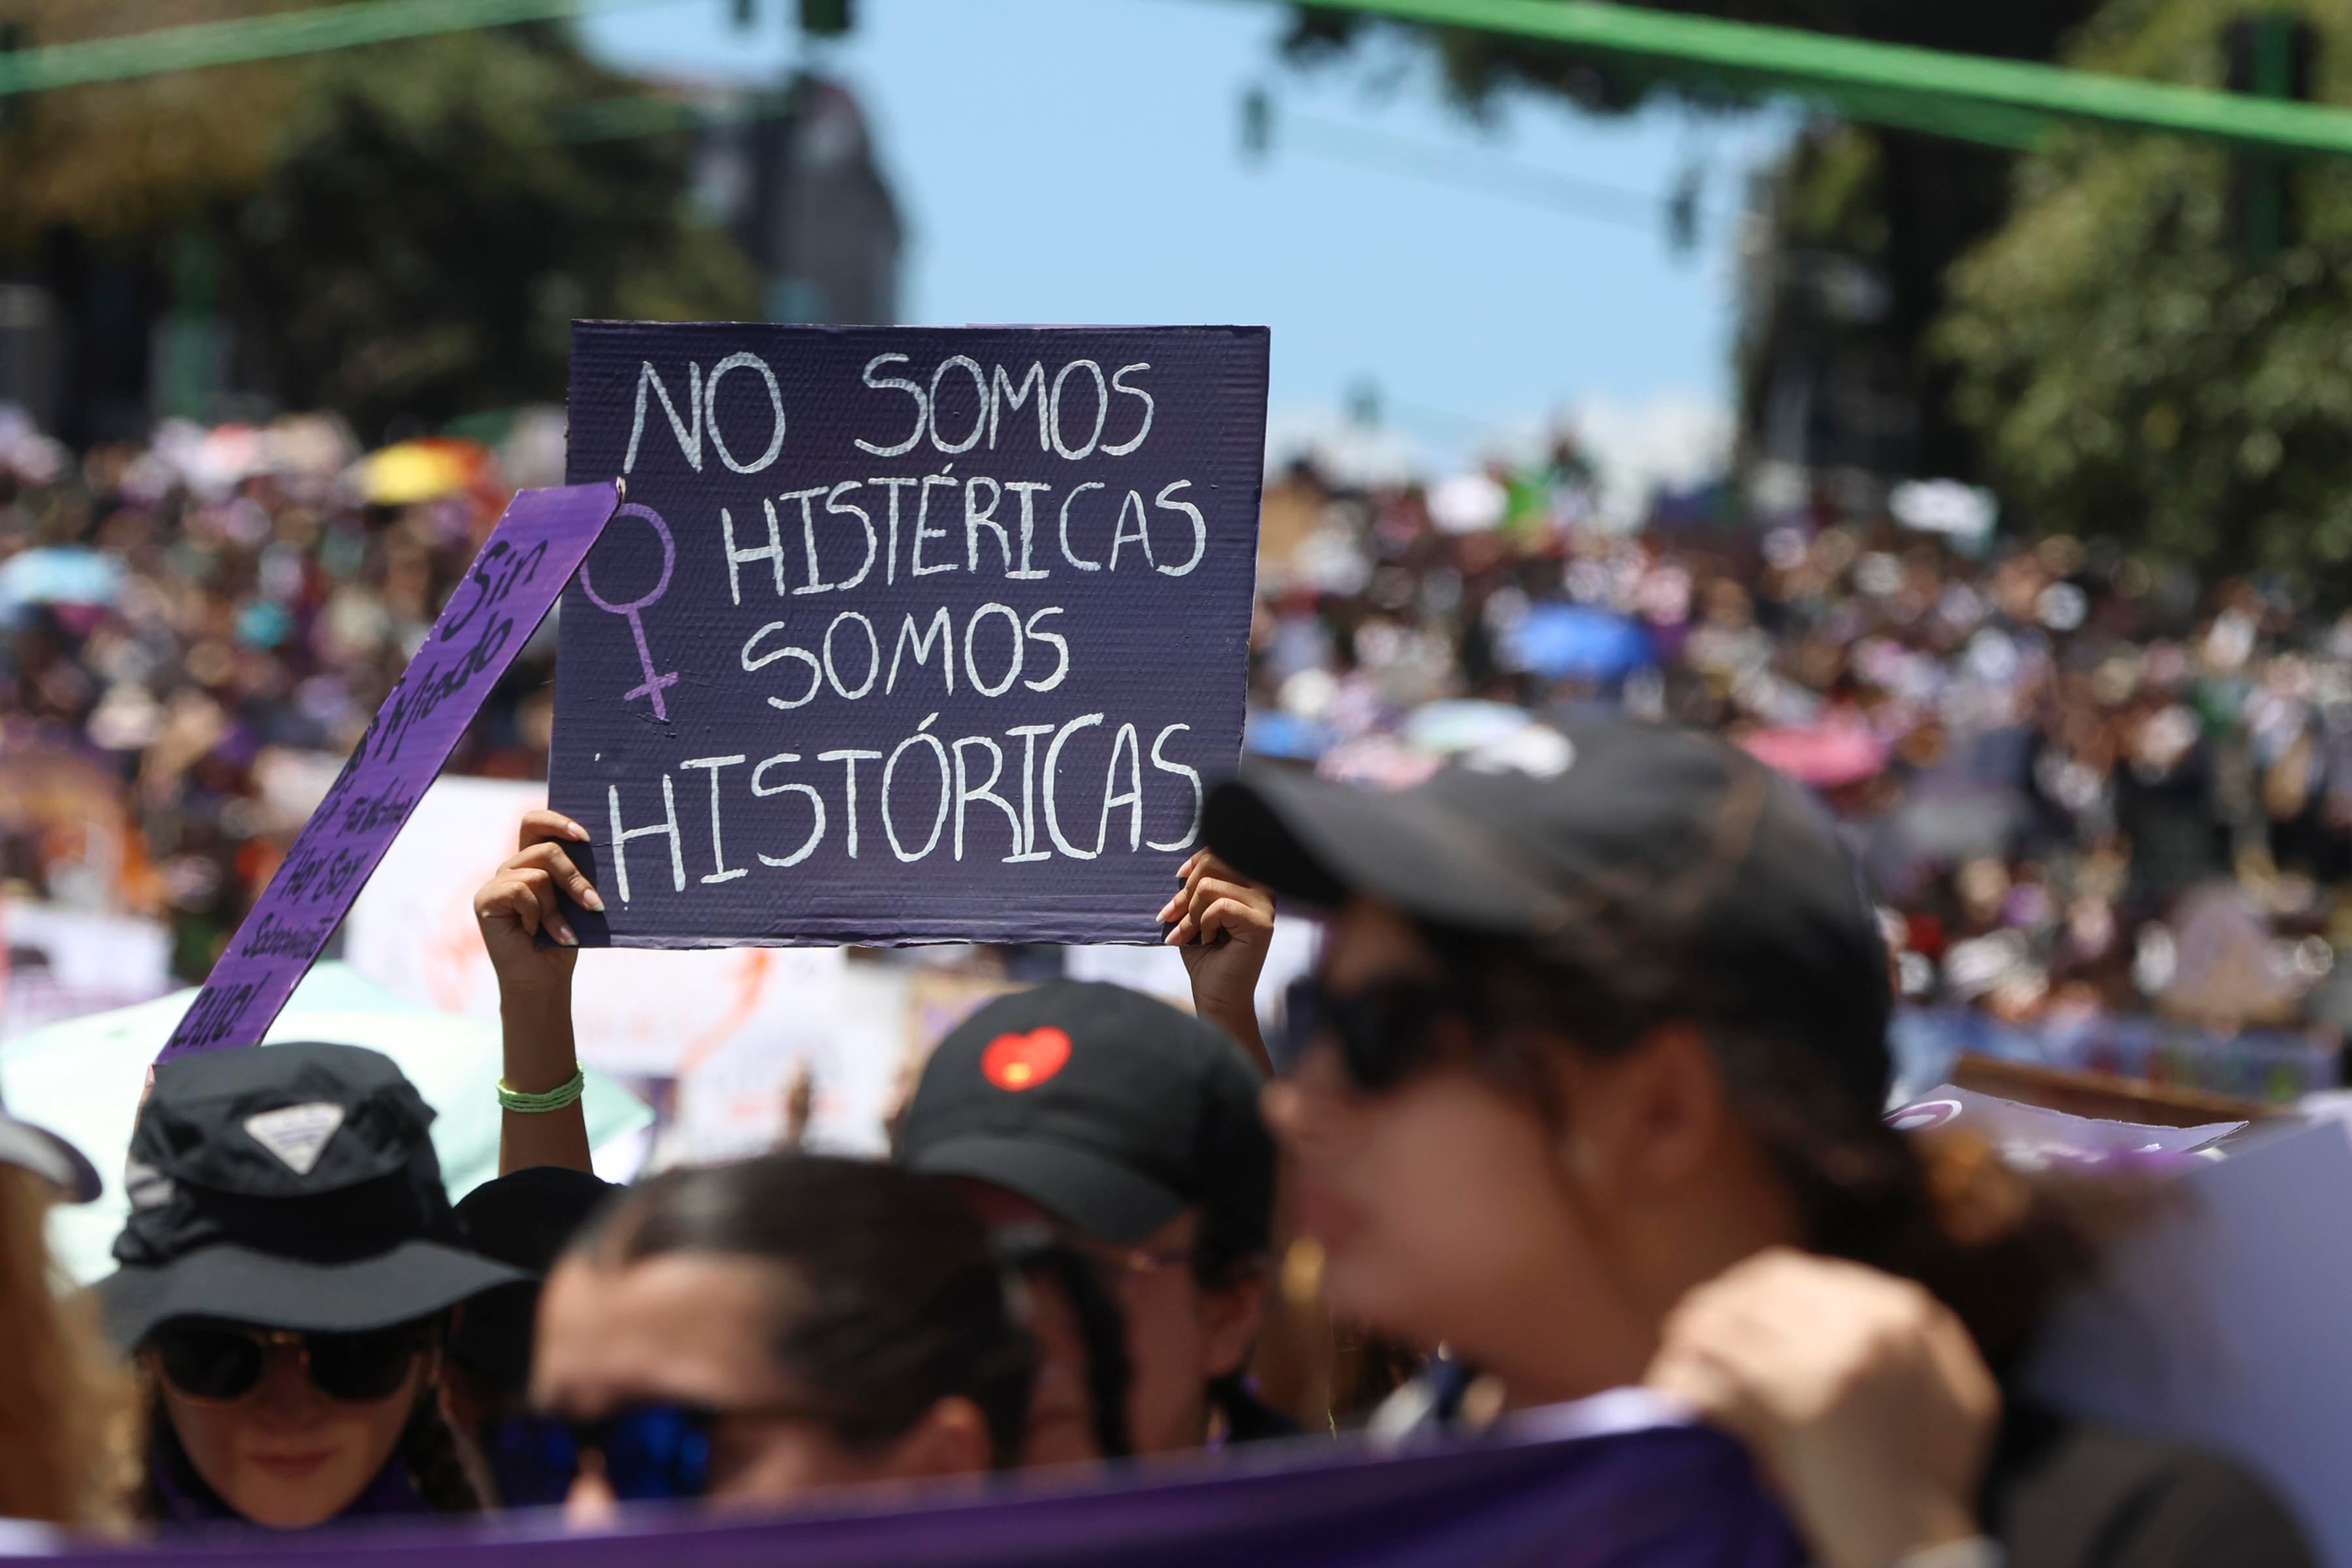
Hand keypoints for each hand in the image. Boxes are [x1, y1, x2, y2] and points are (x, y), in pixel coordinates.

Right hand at [472, 810, 602, 1001]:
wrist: (544, 978)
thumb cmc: (565, 937)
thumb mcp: (576, 900)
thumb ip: (577, 873)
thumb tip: (597, 848)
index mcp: (534, 861)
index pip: (536, 822)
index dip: (558, 821)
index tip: (586, 837)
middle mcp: (513, 867)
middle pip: (545, 847)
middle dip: (574, 876)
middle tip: (594, 903)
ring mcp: (497, 882)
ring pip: (538, 874)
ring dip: (557, 907)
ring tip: (563, 932)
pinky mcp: (486, 899)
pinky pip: (521, 890)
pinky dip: (538, 915)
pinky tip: (537, 933)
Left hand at [1158, 850, 1274, 1061]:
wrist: (1217, 998)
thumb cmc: (1206, 957)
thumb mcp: (1194, 914)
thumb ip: (1194, 888)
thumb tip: (1181, 870)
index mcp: (1250, 883)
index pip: (1221, 851)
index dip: (1193, 862)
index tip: (1177, 880)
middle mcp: (1263, 889)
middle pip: (1213, 863)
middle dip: (1185, 893)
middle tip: (1174, 919)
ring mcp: (1266, 905)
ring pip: (1211, 885)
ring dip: (1191, 913)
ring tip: (1192, 935)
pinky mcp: (1262, 923)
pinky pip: (1219, 905)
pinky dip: (1203, 923)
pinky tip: (1209, 940)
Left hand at [1645, 1248, 1997, 1567]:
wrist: (1916, 1545)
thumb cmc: (1936, 1486)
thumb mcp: (1957, 1402)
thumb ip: (1929, 1346)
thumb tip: (1906, 1306)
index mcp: (1912, 1318)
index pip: (1824, 1277)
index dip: (1774, 1286)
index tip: (1744, 1297)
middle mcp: (1879, 1325)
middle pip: (1783, 1283)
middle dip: (1736, 1292)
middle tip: (1701, 1308)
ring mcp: (1840, 1355)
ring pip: (1752, 1310)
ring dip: (1710, 1313)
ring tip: (1682, 1325)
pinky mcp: (1802, 1392)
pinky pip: (1733, 1348)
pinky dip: (1701, 1342)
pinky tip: (1679, 1347)